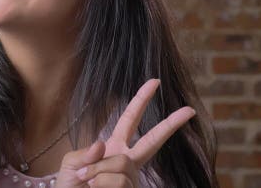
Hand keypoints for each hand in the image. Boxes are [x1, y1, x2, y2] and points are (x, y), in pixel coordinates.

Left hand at [56, 79, 195, 186]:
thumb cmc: (72, 187)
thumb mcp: (71, 165)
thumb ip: (85, 154)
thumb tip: (103, 145)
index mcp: (113, 148)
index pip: (129, 120)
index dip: (140, 100)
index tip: (155, 82)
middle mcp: (128, 162)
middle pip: (151, 140)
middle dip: (170, 124)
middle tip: (189, 110)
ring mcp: (132, 179)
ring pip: (122, 163)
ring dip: (98, 171)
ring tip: (88, 182)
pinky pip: (119, 180)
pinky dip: (100, 183)